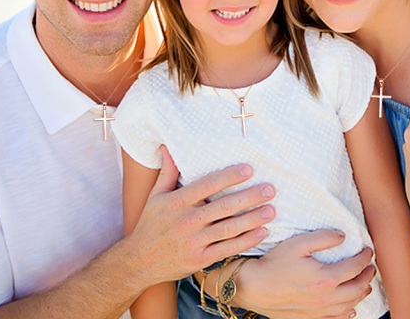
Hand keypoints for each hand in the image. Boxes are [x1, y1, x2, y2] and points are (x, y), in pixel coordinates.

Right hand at [127, 147, 275, 287]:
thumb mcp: (156, 196)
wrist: (137, 263)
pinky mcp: (200, 260)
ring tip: (271, 209)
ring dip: (253, 219)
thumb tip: (168, 146)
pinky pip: (227, 248)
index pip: (208, 185)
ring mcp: (194, 242)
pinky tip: (262, 231)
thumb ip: (167, 171)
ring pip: (229, 229)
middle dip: (249, 197)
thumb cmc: (150, 225)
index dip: (229, 176)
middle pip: (224, 207)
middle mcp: (187, 221)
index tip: (249, 169)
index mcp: (178, 202)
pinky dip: (246, 241)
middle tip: (269, 189)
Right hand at [236, 230, 374, 318]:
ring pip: (350, 306)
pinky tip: (350, 307)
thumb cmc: (275, 262)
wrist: (255, 287)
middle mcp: (325, 298)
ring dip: (361, 293)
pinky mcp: (311, 318)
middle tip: (371, 266)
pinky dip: (348, 312)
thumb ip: (323, 237)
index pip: (354, 268)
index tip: (368, 250)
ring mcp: (319, 312)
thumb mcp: (298, 243)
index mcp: (325, 278)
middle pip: (357, 289)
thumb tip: (343, 236)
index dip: (364, 258)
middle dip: (367, 276)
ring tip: (365, 283)